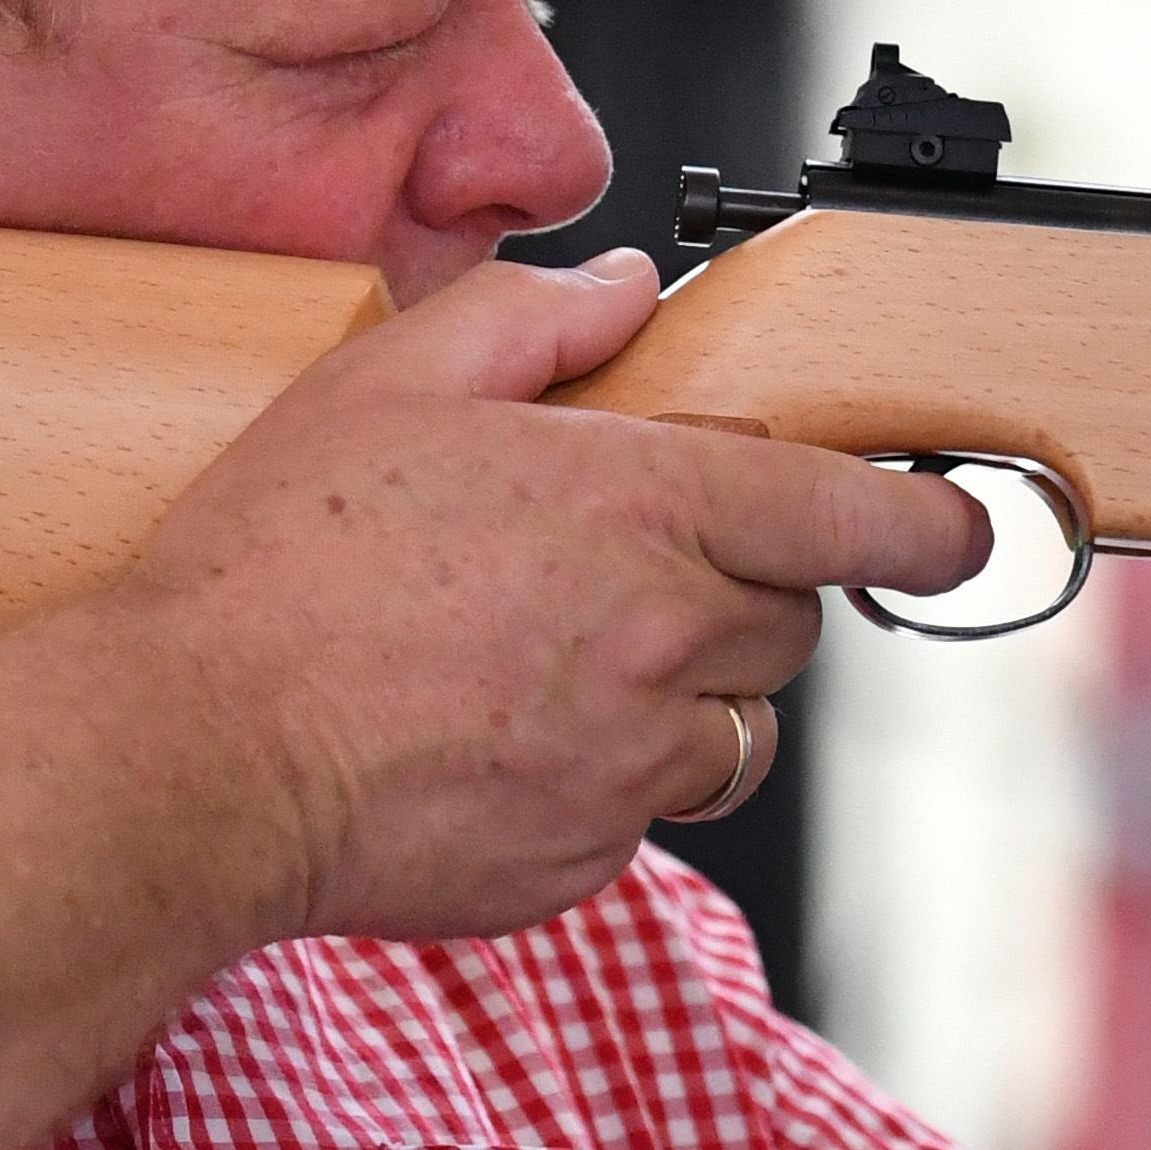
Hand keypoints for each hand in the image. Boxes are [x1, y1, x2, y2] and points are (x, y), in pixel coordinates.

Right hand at [93, 251, 993, 948]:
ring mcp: (630, 767)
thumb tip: (629, 290)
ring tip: (551, 666)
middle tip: (620, 569)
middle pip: (789, 625)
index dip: (929, 525)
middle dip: (736, 592)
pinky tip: (490, 740)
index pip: (859, 521)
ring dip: (681, 700)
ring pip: (730, 736)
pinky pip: (642, 820)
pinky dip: (598, 783)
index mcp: (644, 510)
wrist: (195, 752)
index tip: (955, 527)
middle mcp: (665, 642)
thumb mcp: (390, 382)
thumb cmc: (276, 563)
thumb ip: (534, 319)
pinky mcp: (581, 860)